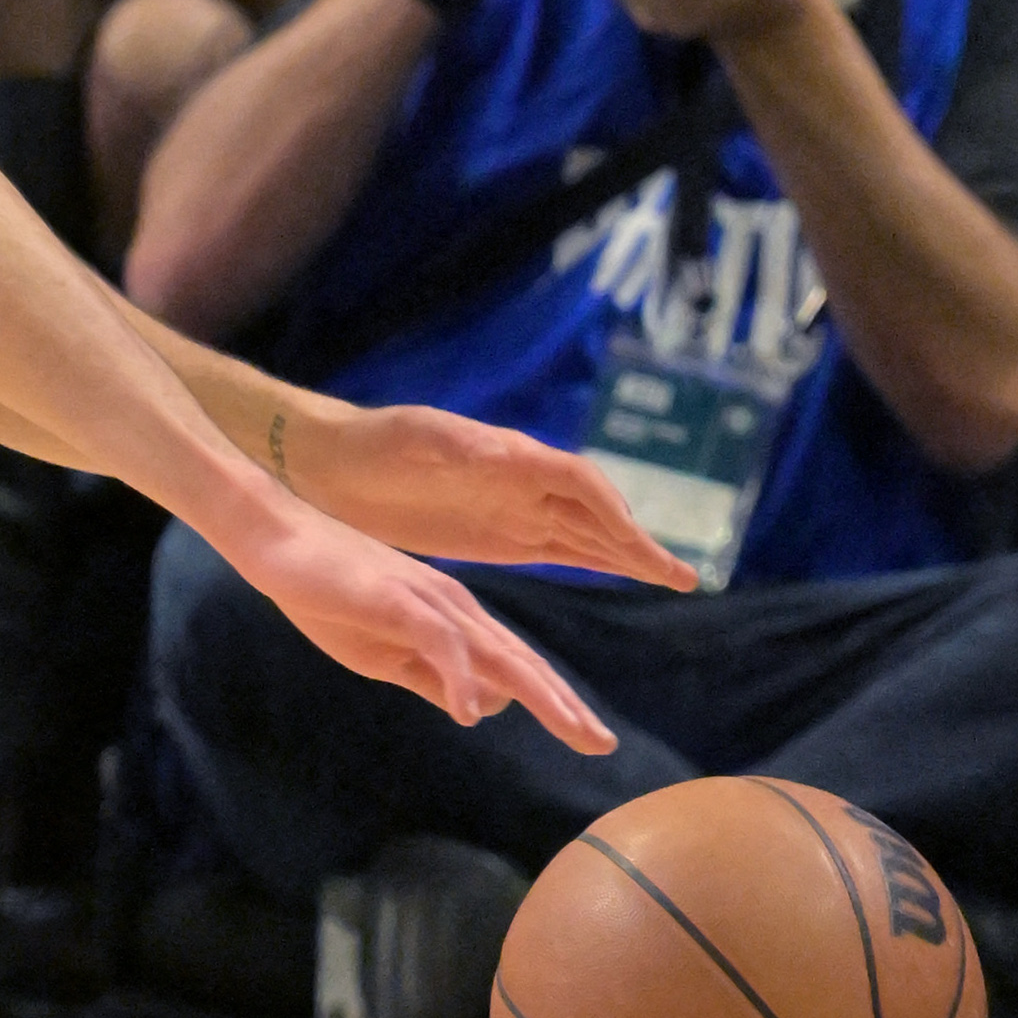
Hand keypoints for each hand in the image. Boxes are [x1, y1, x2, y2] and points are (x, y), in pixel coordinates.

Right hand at [222, 499, 618, 754]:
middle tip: (603, 744)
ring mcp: (429, 600)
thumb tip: (482, 709)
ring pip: (498, 653)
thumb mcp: (383, 654)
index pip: (517, 667)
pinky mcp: (398, 599)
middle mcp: (455, 608)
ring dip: (539, 693)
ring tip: (572, 728)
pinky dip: (460, 676)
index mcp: (454, 619)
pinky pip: (439, 641)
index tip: (589, 736)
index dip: (555, 702)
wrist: (278, 540)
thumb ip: (432, 678)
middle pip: (522, 663)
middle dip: (564, 705)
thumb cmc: (325, 593)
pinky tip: (470, 711)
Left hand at [284, 398, 696, 588]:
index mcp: (510, 455)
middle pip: (596, 512)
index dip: (610, 510)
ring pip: (587, 534)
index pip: (578, 480)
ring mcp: (516, 508)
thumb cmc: (373, 441)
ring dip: (629, 556)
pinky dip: (596, 562)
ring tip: (677, 579)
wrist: (334, 461)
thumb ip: (461, 449)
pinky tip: (624, 574)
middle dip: (637, 542)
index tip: (635, 541)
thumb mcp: (414, 438)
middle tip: (682, 576)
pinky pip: (560, 550)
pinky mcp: (499, 536)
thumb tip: (512, 456)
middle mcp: (524, 480)